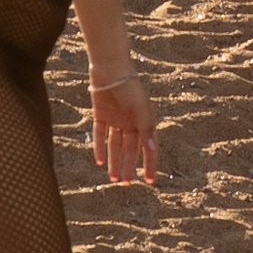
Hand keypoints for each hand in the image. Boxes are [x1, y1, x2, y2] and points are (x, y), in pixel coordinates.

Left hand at [90, 72, 160, 187]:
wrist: (111, 68)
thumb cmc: (130, 87)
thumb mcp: (141, 109)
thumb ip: (146, 129)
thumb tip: (152, 149)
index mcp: (145, 122)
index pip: (148, 148)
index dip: (150, 164)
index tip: (150, 181)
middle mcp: (131, 123)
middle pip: (130, 149)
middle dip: (129, 166)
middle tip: (126, 183)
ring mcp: (116, 120)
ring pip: (115, 145)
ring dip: (115, 161)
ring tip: (114, 178)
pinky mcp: (101, 115)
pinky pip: (100, 135)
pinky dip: (100, 147)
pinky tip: (99, 161)